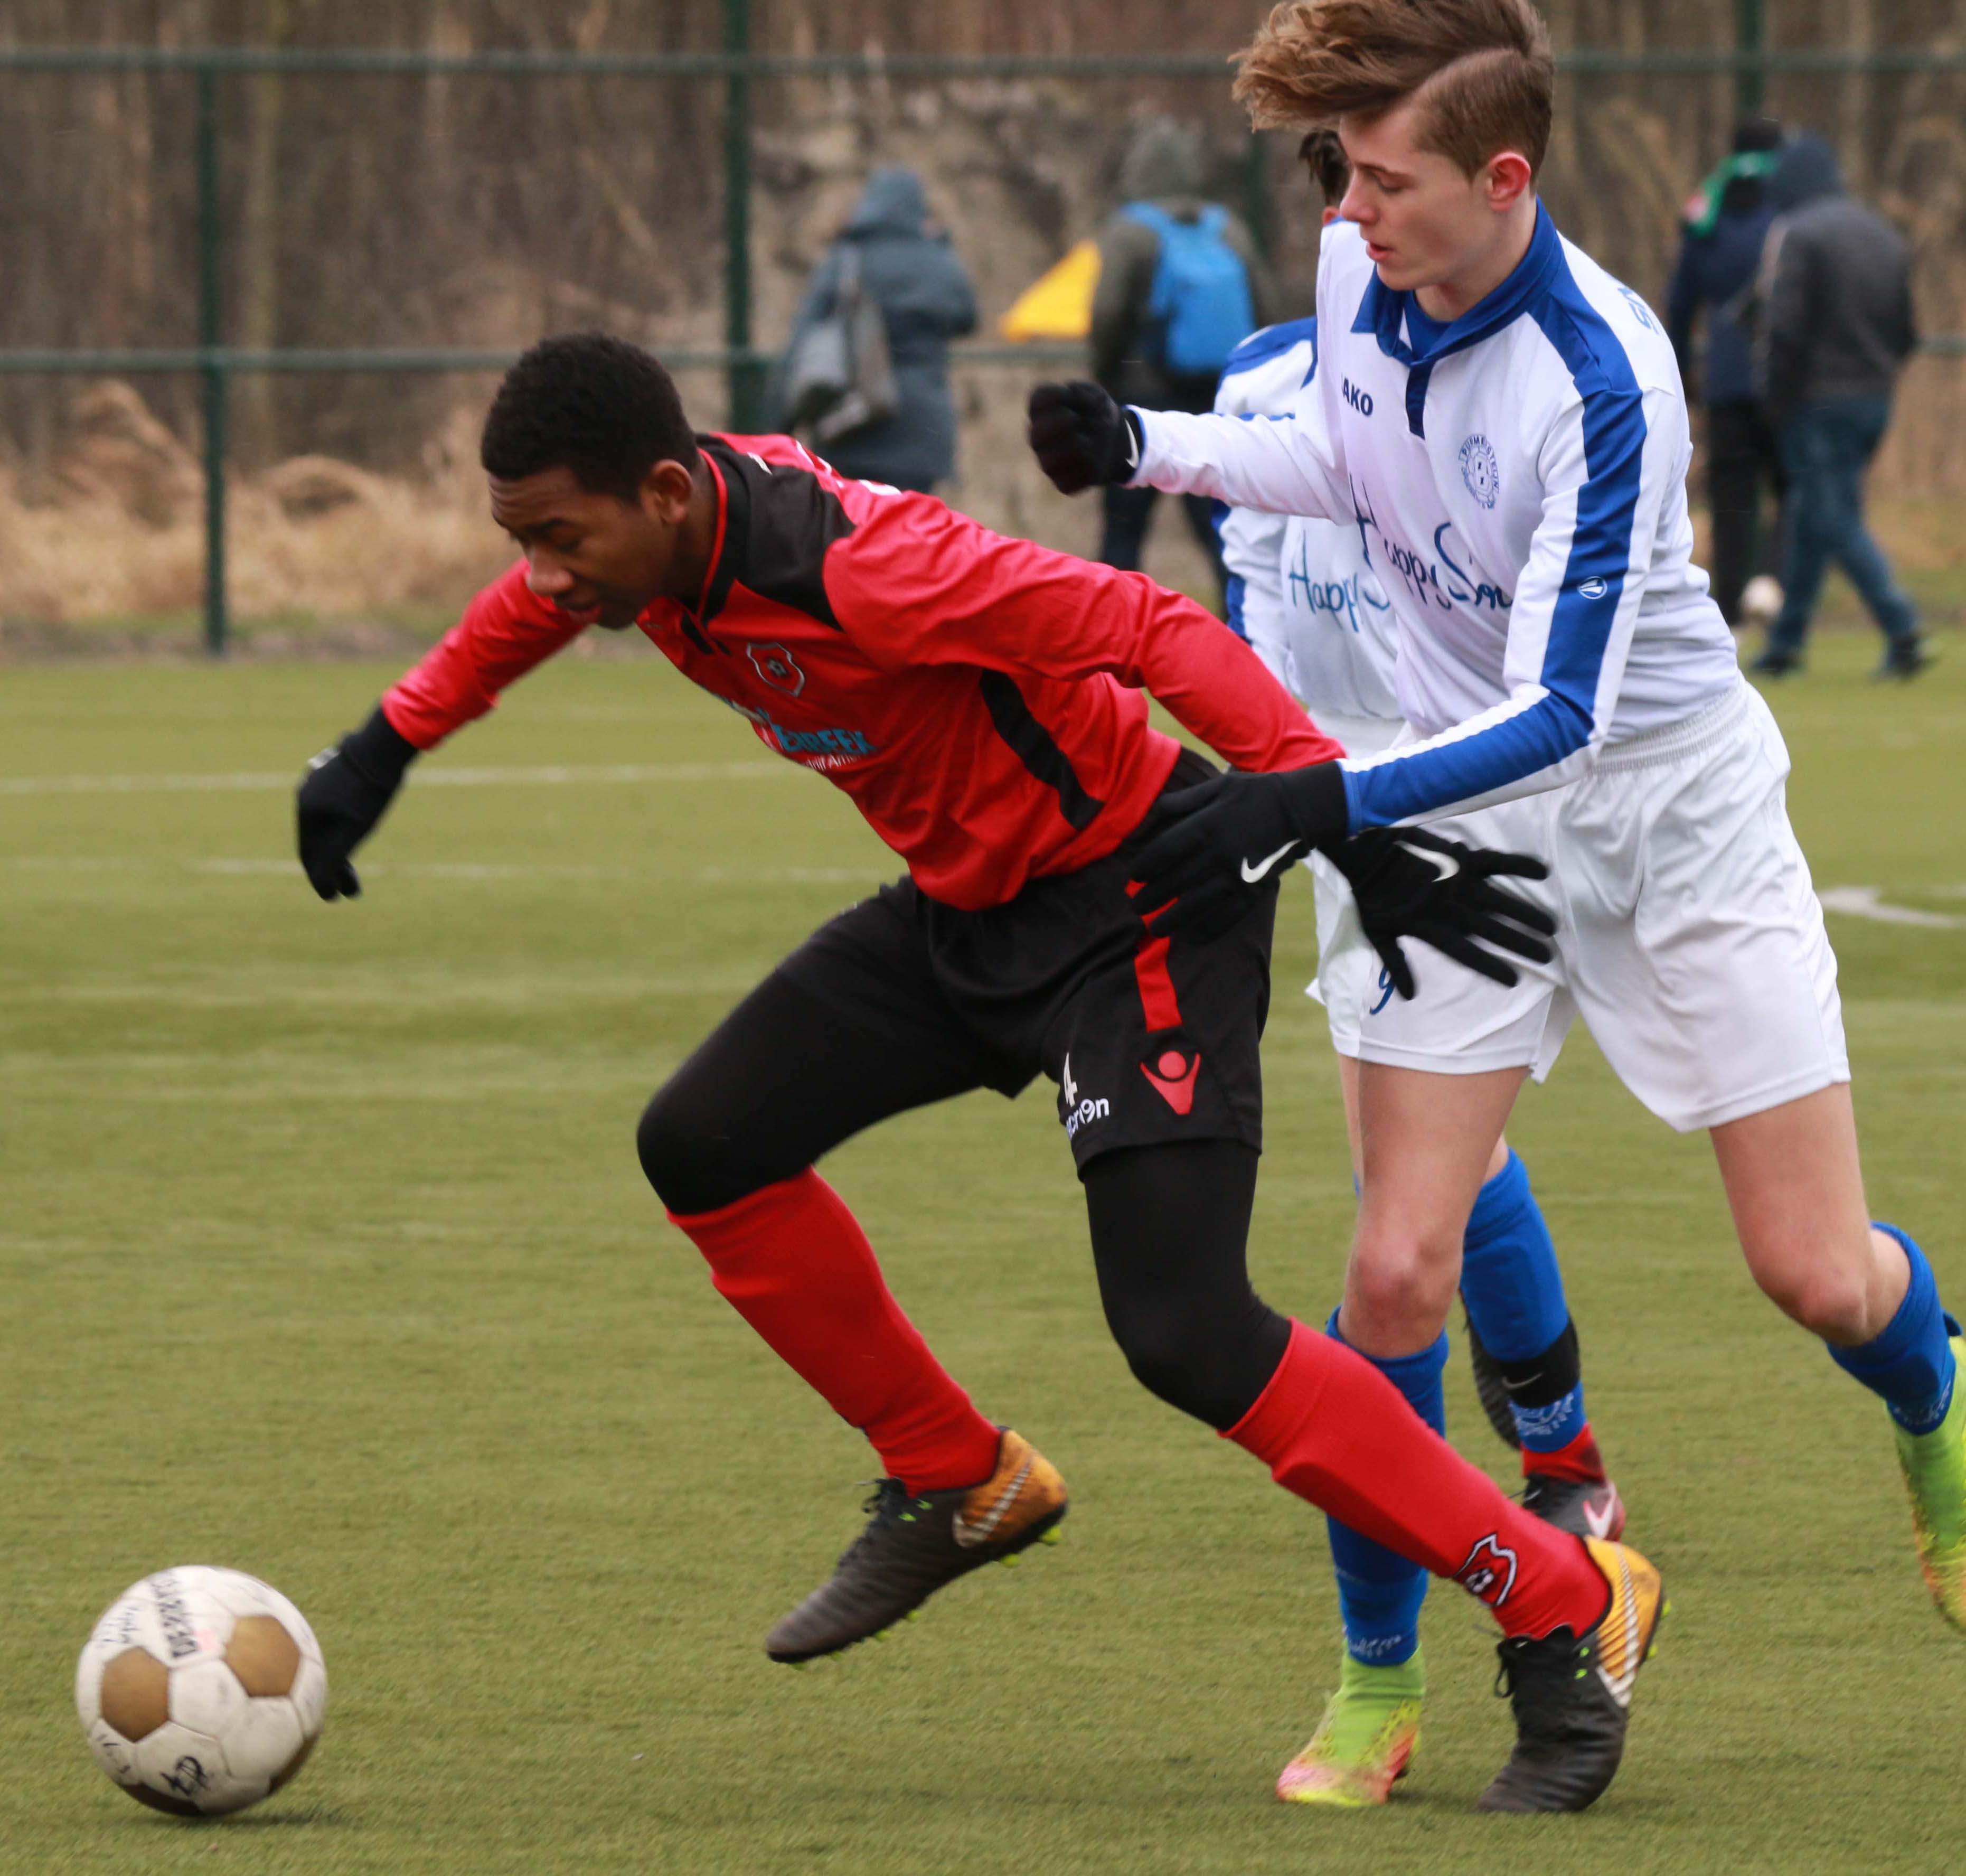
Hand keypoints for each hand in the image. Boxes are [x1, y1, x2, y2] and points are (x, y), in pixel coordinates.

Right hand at [296, 705, 417, 900]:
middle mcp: (307, 796)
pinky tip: (358, 835)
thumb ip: (335, 858)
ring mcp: (319, 783)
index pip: (309, 855)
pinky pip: (335, 810)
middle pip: (317, 842)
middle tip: (352, 889)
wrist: (383, 746)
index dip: (321, 879)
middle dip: (334, 869)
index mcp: (306, 810)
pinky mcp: (335, 775)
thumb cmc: (370, 791)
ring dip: (340, 850)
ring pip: (327, 826)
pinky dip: (343, 829)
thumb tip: (321, 885)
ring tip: (356, 868)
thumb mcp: (354, 830)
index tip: (334, 897)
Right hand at [1027, 381, 1140, 493]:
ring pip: (1048, 463)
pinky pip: (1066, 484)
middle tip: (1077, 420)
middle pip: (1036, 435)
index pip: (1037, 400)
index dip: (1059, 395)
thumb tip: (1075, 408)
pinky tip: (1094, 461)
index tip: (1075, 395)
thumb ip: (1084, 393)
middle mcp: (1039, 439)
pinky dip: (1085, 470)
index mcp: (1041, 413)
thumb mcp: (1095, 396)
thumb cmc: (1097, 415)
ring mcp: (1047, 462)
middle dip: (1062, 423)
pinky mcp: (1062, 483)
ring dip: (1074, 448)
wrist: (1115, 442)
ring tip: (1089, 442)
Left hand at [1128, 763, 1349, 942]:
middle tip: (1136, 907)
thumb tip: (1152, 817)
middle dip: (1151, 898)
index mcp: (1206, 825)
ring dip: (1172, 920)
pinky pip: (1228, 916)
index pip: (1164, 851)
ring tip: (1155, 928)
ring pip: (1196, 905)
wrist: (1303, 808)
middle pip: (1174, 882)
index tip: (1134, 876)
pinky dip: (1209, 929)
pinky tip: (1193, 937)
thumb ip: (1182, 801)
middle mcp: (1218, 853)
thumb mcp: (1217, 786)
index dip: (1144, 866)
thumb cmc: (1255, 793)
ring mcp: (1237, 875)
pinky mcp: (1255, 890)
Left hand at [1331, 826, 1555, 998]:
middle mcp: (1448, 905)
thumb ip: (1395, 963)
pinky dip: (1518, 865)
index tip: (1514, 980)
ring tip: (1551, 928)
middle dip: (1520, 944)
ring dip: (1526, 914)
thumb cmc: (1365, 893)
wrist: (1358, 849)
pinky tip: (1543, 873)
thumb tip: (1410, 995)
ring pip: (1499, 900)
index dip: (1490, 966)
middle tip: (1547, 956)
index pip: (1465, 952)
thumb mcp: (1375, 933)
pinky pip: (1495, 861)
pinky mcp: (1459, 855)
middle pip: (1491, 929)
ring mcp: (1456, 879)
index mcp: (1429, 926)